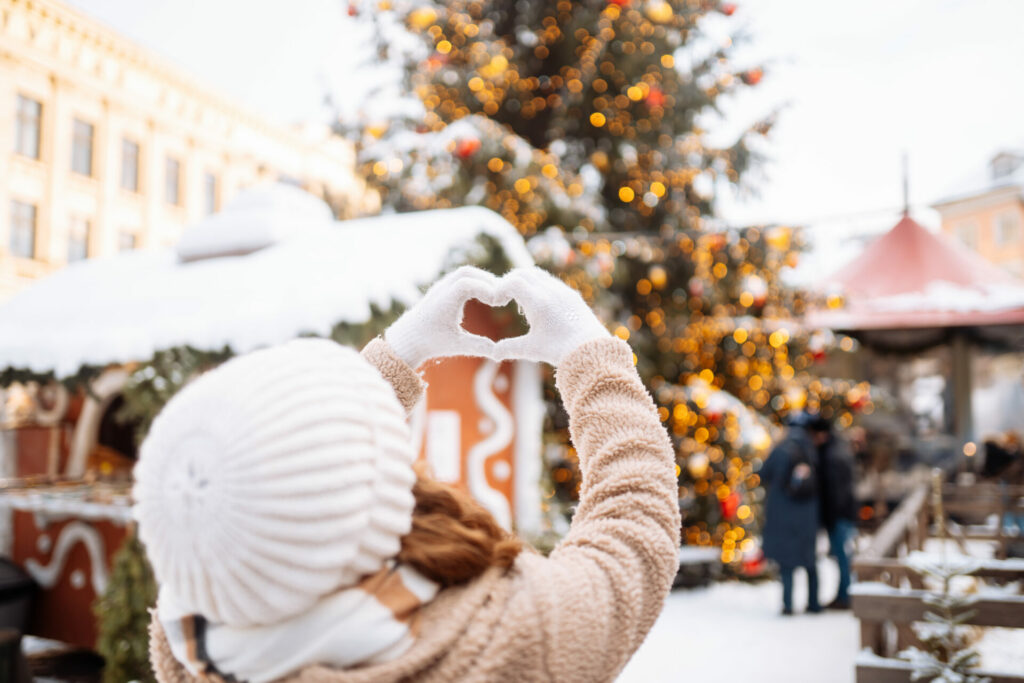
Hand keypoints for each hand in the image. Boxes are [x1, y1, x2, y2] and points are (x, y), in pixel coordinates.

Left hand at [385, 266, 505, 368]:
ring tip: (495, 295)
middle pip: (467, 273)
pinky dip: (474, 281)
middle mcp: (441, 290)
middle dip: (487, 281)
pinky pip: (460, 277)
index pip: (467, 284)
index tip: (498, 303)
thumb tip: (499, 352)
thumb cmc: (432, 342)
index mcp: (444, 302)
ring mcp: (441, 286)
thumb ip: (478, 346)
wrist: (409, 337)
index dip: (486, 289)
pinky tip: (484, 295)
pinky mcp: (442, 288)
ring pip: (463, 273)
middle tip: (501, 295)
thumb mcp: (456, 346)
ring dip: (481, 279)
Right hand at [494, 267, 610, 365]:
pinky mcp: (571, 294)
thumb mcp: (531, 350)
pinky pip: (551, 281)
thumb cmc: (559, 350)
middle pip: (523, 273)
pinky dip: (539, 286)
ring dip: (525, 282)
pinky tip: (539, 306)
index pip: (513, 282)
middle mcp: (550, 291)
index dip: (501, 289)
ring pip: (538, 274)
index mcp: (538, 302)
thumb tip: (492, 352)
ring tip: (521, 302)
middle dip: (510, 282)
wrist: (592, 350)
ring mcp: (562, 290)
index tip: (498, 302)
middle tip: (504, 298)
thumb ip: (508, 348)